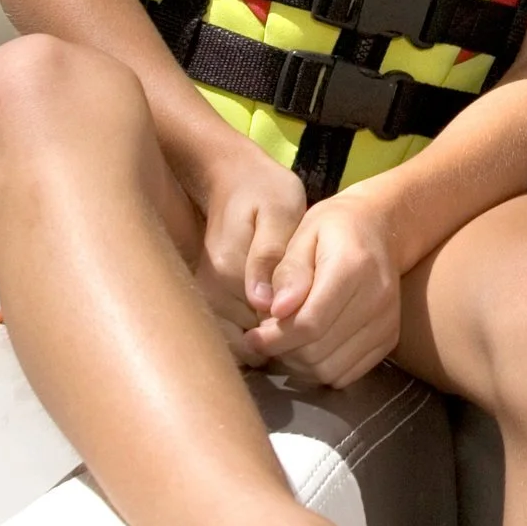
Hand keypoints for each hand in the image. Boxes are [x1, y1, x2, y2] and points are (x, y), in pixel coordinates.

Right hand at [184, 138, 308, 362]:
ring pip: (243, 346)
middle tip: (315, 316)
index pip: (266, 326)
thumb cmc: (265, 192)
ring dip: (271, 342)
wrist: (232, 179)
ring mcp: (205, 300)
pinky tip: (279, 312)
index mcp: (228, 272)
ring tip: (300, 313)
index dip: (296, 329)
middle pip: (253, 342)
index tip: (321, 316)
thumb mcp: (279, 210)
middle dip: (285, 339)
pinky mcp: (207, 302)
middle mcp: (210, 293)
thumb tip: (261, 302)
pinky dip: (256, 337)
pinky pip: (234, 338)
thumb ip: (271, 255)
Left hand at [245, 193, 402, 387]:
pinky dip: (322, 369)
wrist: (380, 228)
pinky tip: (310, 346)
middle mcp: (377, 298)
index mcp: (353, 267)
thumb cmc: (333, 227)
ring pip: (331, 370)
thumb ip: (289, 271)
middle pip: (318, 352)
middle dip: (283, 352)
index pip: (310, 323)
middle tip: (267, 335)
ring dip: (300, 365)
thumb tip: (276, 310)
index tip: (251, 336)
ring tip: (286, 341)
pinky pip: (347, 374)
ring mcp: (387, 322)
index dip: (274, 338)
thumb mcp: (304, 234)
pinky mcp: (389, 338)